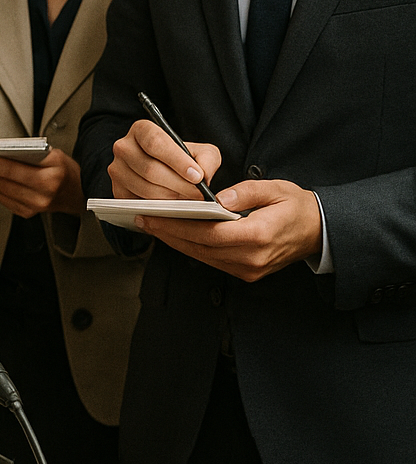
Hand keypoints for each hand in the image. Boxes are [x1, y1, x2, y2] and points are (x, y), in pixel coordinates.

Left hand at [0, 148, 83, 217]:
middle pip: (7, 182)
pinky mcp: (28, 213)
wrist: (76, 192)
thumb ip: (30, 152)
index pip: (16, 169)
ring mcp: (36, 206)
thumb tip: (0, 149)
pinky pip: (5, 201)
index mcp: (52, 175)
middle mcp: (44, 194)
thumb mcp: (53, 155)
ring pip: (3, 193)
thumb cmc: (63, 170)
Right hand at [108, 120, 221, 200]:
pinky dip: (158, 210)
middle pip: (149, 169)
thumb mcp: (201, 152)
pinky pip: (138, 204)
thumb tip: (203, 174)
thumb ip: (207, 159)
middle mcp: (123, 147)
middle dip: (178, 185)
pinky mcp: (117, 191)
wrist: (167, 173)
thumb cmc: (183, 160)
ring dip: (170, 199)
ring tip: (188, 201)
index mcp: (141, 130)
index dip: (177, 160)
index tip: (197, 176)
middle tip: (198, 195)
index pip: (155, 143)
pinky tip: (173, 208)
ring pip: (144, 189)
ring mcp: (117, 170)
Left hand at [134, 179, 323, 280]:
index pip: (210, 233)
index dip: (179, 225)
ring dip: (176, 242)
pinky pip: (212, 261)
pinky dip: (192, 248)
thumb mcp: (276, 189)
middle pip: (201, 247)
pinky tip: (175, 235)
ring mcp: (250, 270)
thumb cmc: (296, 206)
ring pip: (203, 257)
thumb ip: (247, 191)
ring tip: (153, 225)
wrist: (319, 232)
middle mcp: (253, 258)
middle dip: (170, 233)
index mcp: (259, 236)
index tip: (155, 215)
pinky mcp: (247, 273)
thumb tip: (219, 197)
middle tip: (144, 219)